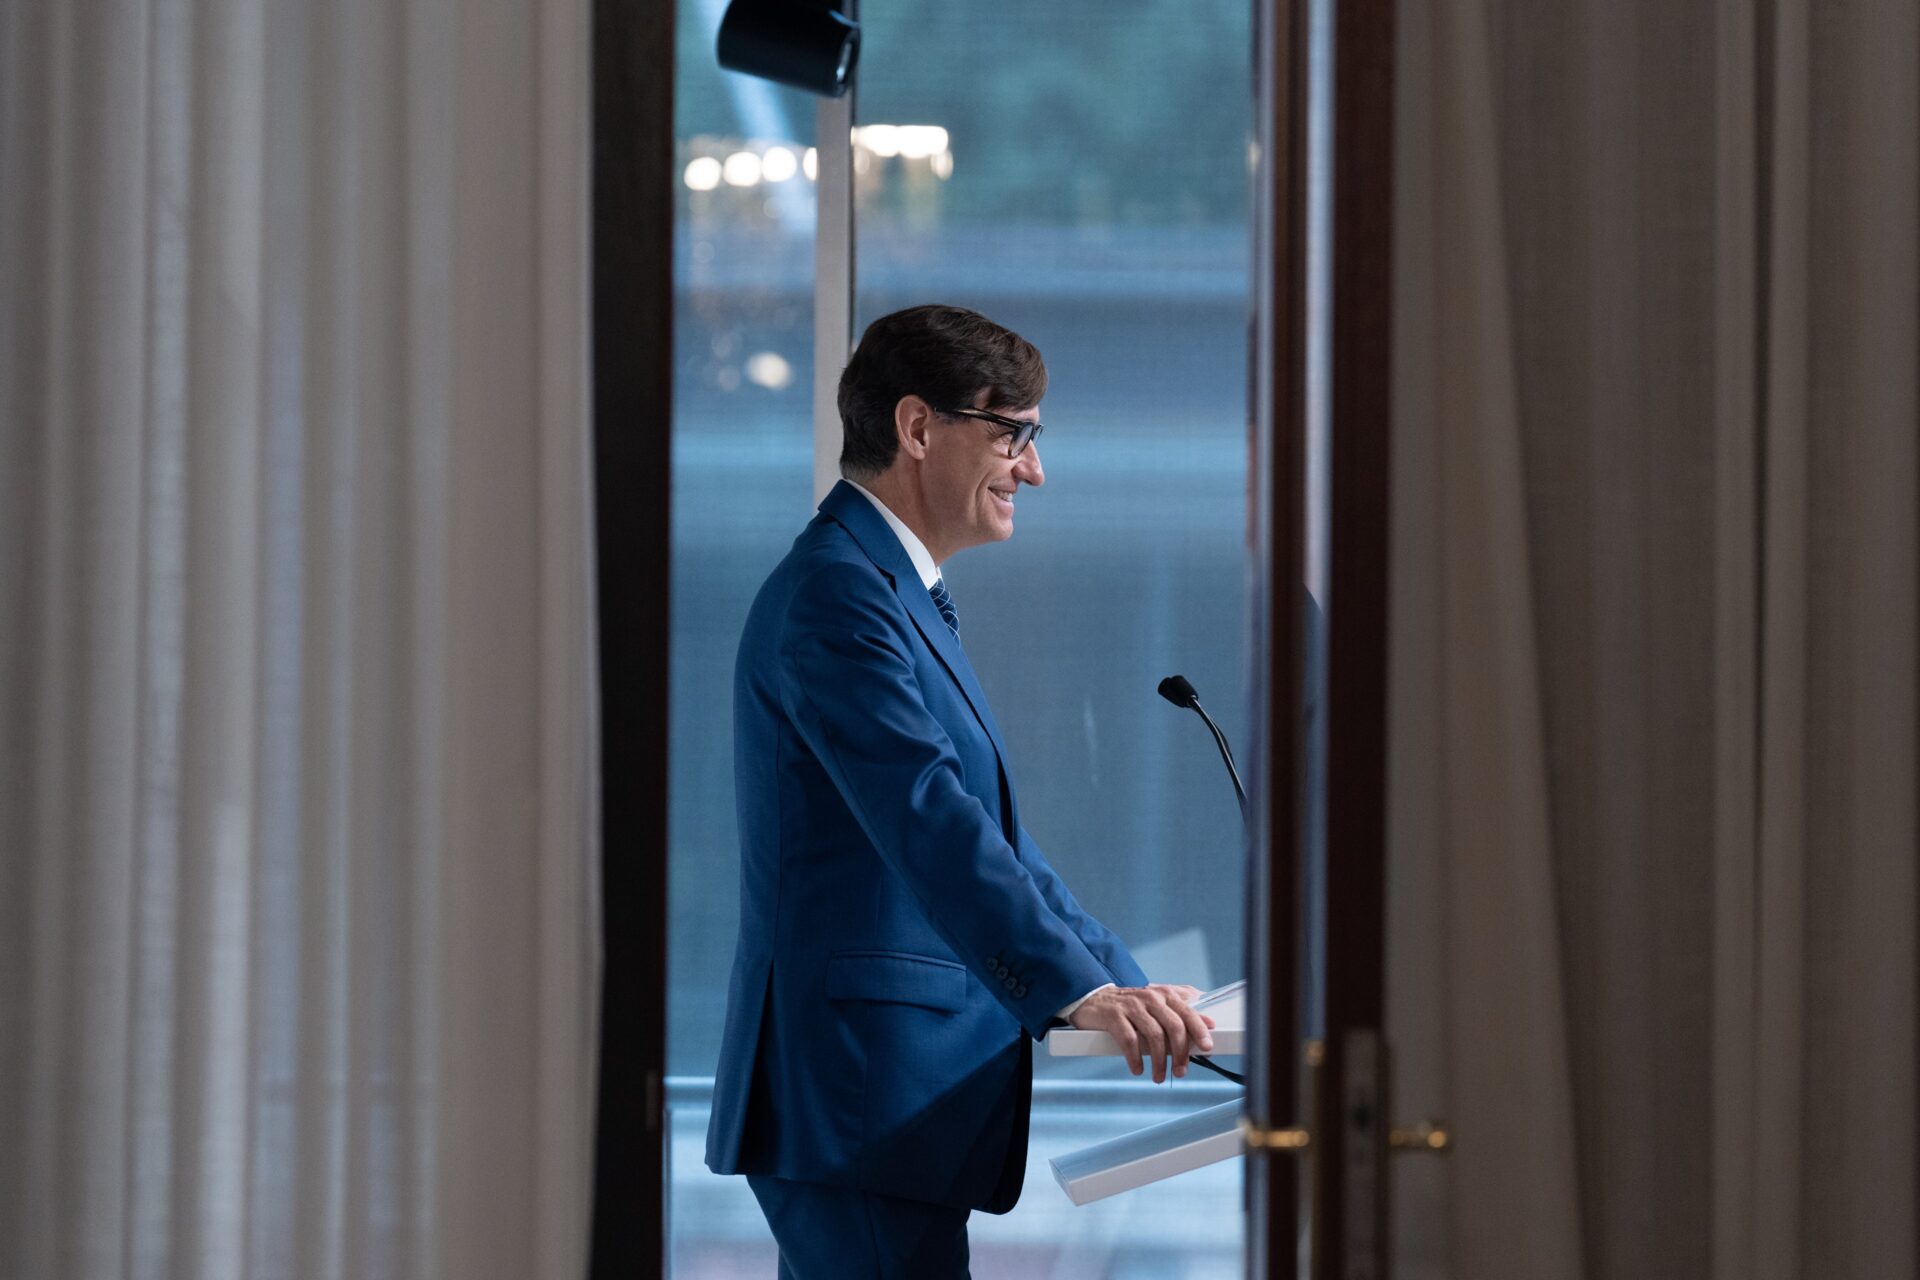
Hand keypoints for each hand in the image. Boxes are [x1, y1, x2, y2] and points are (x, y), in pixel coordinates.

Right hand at [1067, 984, 1215, 1081]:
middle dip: (1180, 1053)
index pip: (1188, 1013)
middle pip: (1174, 1027)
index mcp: (1164, 994)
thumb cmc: (1130, 1004)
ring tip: (1158, 1076)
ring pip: (1154, 1036)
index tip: (1207, 1048)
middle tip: (1180, 1071)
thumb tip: (1209, 1022)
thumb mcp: (1158, 1001)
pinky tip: (1137, 1069)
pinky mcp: (1114, 1016)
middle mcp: (1150, 997)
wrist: (1093, 998)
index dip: (1199, 1031)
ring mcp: (1131, 1006)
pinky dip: (1136, 1059)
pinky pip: (1130, 1041)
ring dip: (1159, 1061)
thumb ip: (1183, 1009)